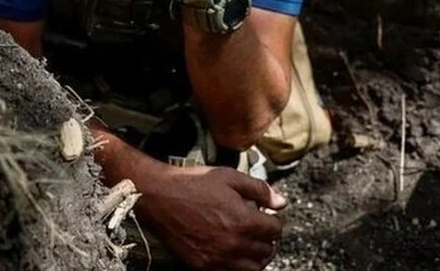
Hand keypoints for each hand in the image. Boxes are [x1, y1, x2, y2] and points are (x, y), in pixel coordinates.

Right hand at [143, 164, 286, 270]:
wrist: (158, 196)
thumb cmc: (192, 183)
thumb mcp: (229, 177)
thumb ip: (259, 190)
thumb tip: (281, 203)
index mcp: (243, 221)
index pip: (275, 230)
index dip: (274, 220)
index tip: (268, 216)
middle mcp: (234, 244)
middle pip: (266, 251)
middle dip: (266, 238)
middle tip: (259, 229)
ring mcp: (218, 258)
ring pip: (252, 268)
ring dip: (256, 256)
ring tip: (249, 243)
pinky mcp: (203, 265)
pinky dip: (237, 266)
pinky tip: (232, 253)